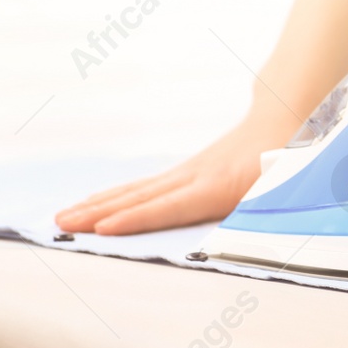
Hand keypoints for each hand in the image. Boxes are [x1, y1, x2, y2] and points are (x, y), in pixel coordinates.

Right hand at [54, 104, 297, 234]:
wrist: (283, 118)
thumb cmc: (285, 157)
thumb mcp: (284, 183)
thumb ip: (268, 204)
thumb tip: (257, 225)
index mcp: (216, 186)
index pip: (169, 207)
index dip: (137, 219)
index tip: (105, 229)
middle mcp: (193, 177)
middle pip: (138, 197)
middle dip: (99, 213)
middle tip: (62, 224)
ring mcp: (186, 172)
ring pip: (135, 190)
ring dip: (98, 204)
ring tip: (64, 216)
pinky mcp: (185, 172)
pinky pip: (144, 186)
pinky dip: (116, 196)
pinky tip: (97, 204)